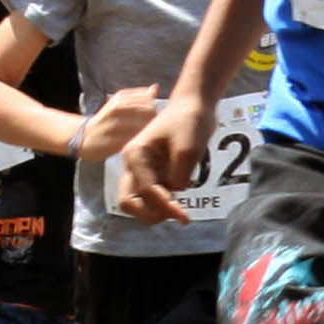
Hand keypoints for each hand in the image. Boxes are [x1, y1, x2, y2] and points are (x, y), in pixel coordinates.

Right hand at [78, 84, 161, 163]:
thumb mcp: (120, 103)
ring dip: (148, 133)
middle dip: (155, 121)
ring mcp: (114, 125)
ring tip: (144, 138)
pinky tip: (137, 145)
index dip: (156, 110)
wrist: (82, 137)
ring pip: (144, 127)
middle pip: (150, 113)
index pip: (150, 100)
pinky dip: (139, 143)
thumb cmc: (107, 120)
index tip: (153, 118)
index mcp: (120, 97)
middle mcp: (117, 108)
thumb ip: (139, 97)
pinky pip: (135, 141)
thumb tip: (155, 87)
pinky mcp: (113, 142)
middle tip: (152, 130)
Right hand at [111, 91, 208, 223]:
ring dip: (155, 212)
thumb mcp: (187, 148)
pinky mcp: (154, 174)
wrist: (194, 107)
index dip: (165, 206)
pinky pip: (152, 198)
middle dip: (149, 214)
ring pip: (138, 203)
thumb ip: (179, 174)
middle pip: (128, 202)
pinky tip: (180, 205)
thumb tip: (176, 191)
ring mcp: (142, 171)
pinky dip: (164, 206)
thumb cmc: (189, 121)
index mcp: (135, 155)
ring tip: (179, 212)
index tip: (185, 216)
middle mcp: (133, 164)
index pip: (146, 190)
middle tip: (175, 214)